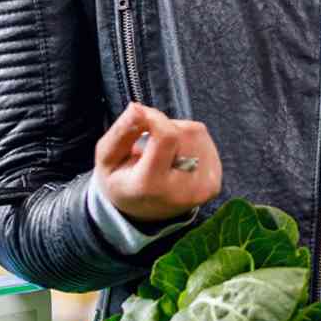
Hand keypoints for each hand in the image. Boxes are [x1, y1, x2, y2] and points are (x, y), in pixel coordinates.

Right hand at [95, 103, 222, 222]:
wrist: (142, 213)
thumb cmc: (122, 182)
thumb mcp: (107, 159)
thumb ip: (121, 132)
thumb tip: (138, 107)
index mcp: (152, 186)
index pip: (167, 137)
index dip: (155, 118)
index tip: (141, 117)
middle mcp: (182, 190)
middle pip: (182, 132)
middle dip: (163, 128)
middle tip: (148, 148)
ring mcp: (203, 188)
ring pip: (195, 133)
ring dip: (176, 133)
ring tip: (161, 154)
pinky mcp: (213, 183)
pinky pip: (205, 141)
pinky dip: (188, 141)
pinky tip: (175, 158)